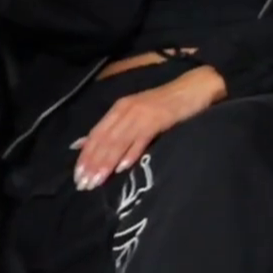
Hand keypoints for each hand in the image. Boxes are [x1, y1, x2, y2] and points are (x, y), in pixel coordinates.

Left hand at [73, 66, 226, 190]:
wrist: (195, 87)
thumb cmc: (165, 103)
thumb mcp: (134, 112)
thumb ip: (112, 127)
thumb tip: (82, 144)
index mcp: (119, 109)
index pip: (96, 134)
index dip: (85, 156)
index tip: (77, 176)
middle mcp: (126, 110)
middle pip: (104, 140)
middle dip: (93, 163)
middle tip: (83, 185)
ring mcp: (142, 115)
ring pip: (119, 142)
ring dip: (106, 163)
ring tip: (97, 181)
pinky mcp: (158, 120)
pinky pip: (141, 139)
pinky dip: (131, 153)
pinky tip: (122, 168)